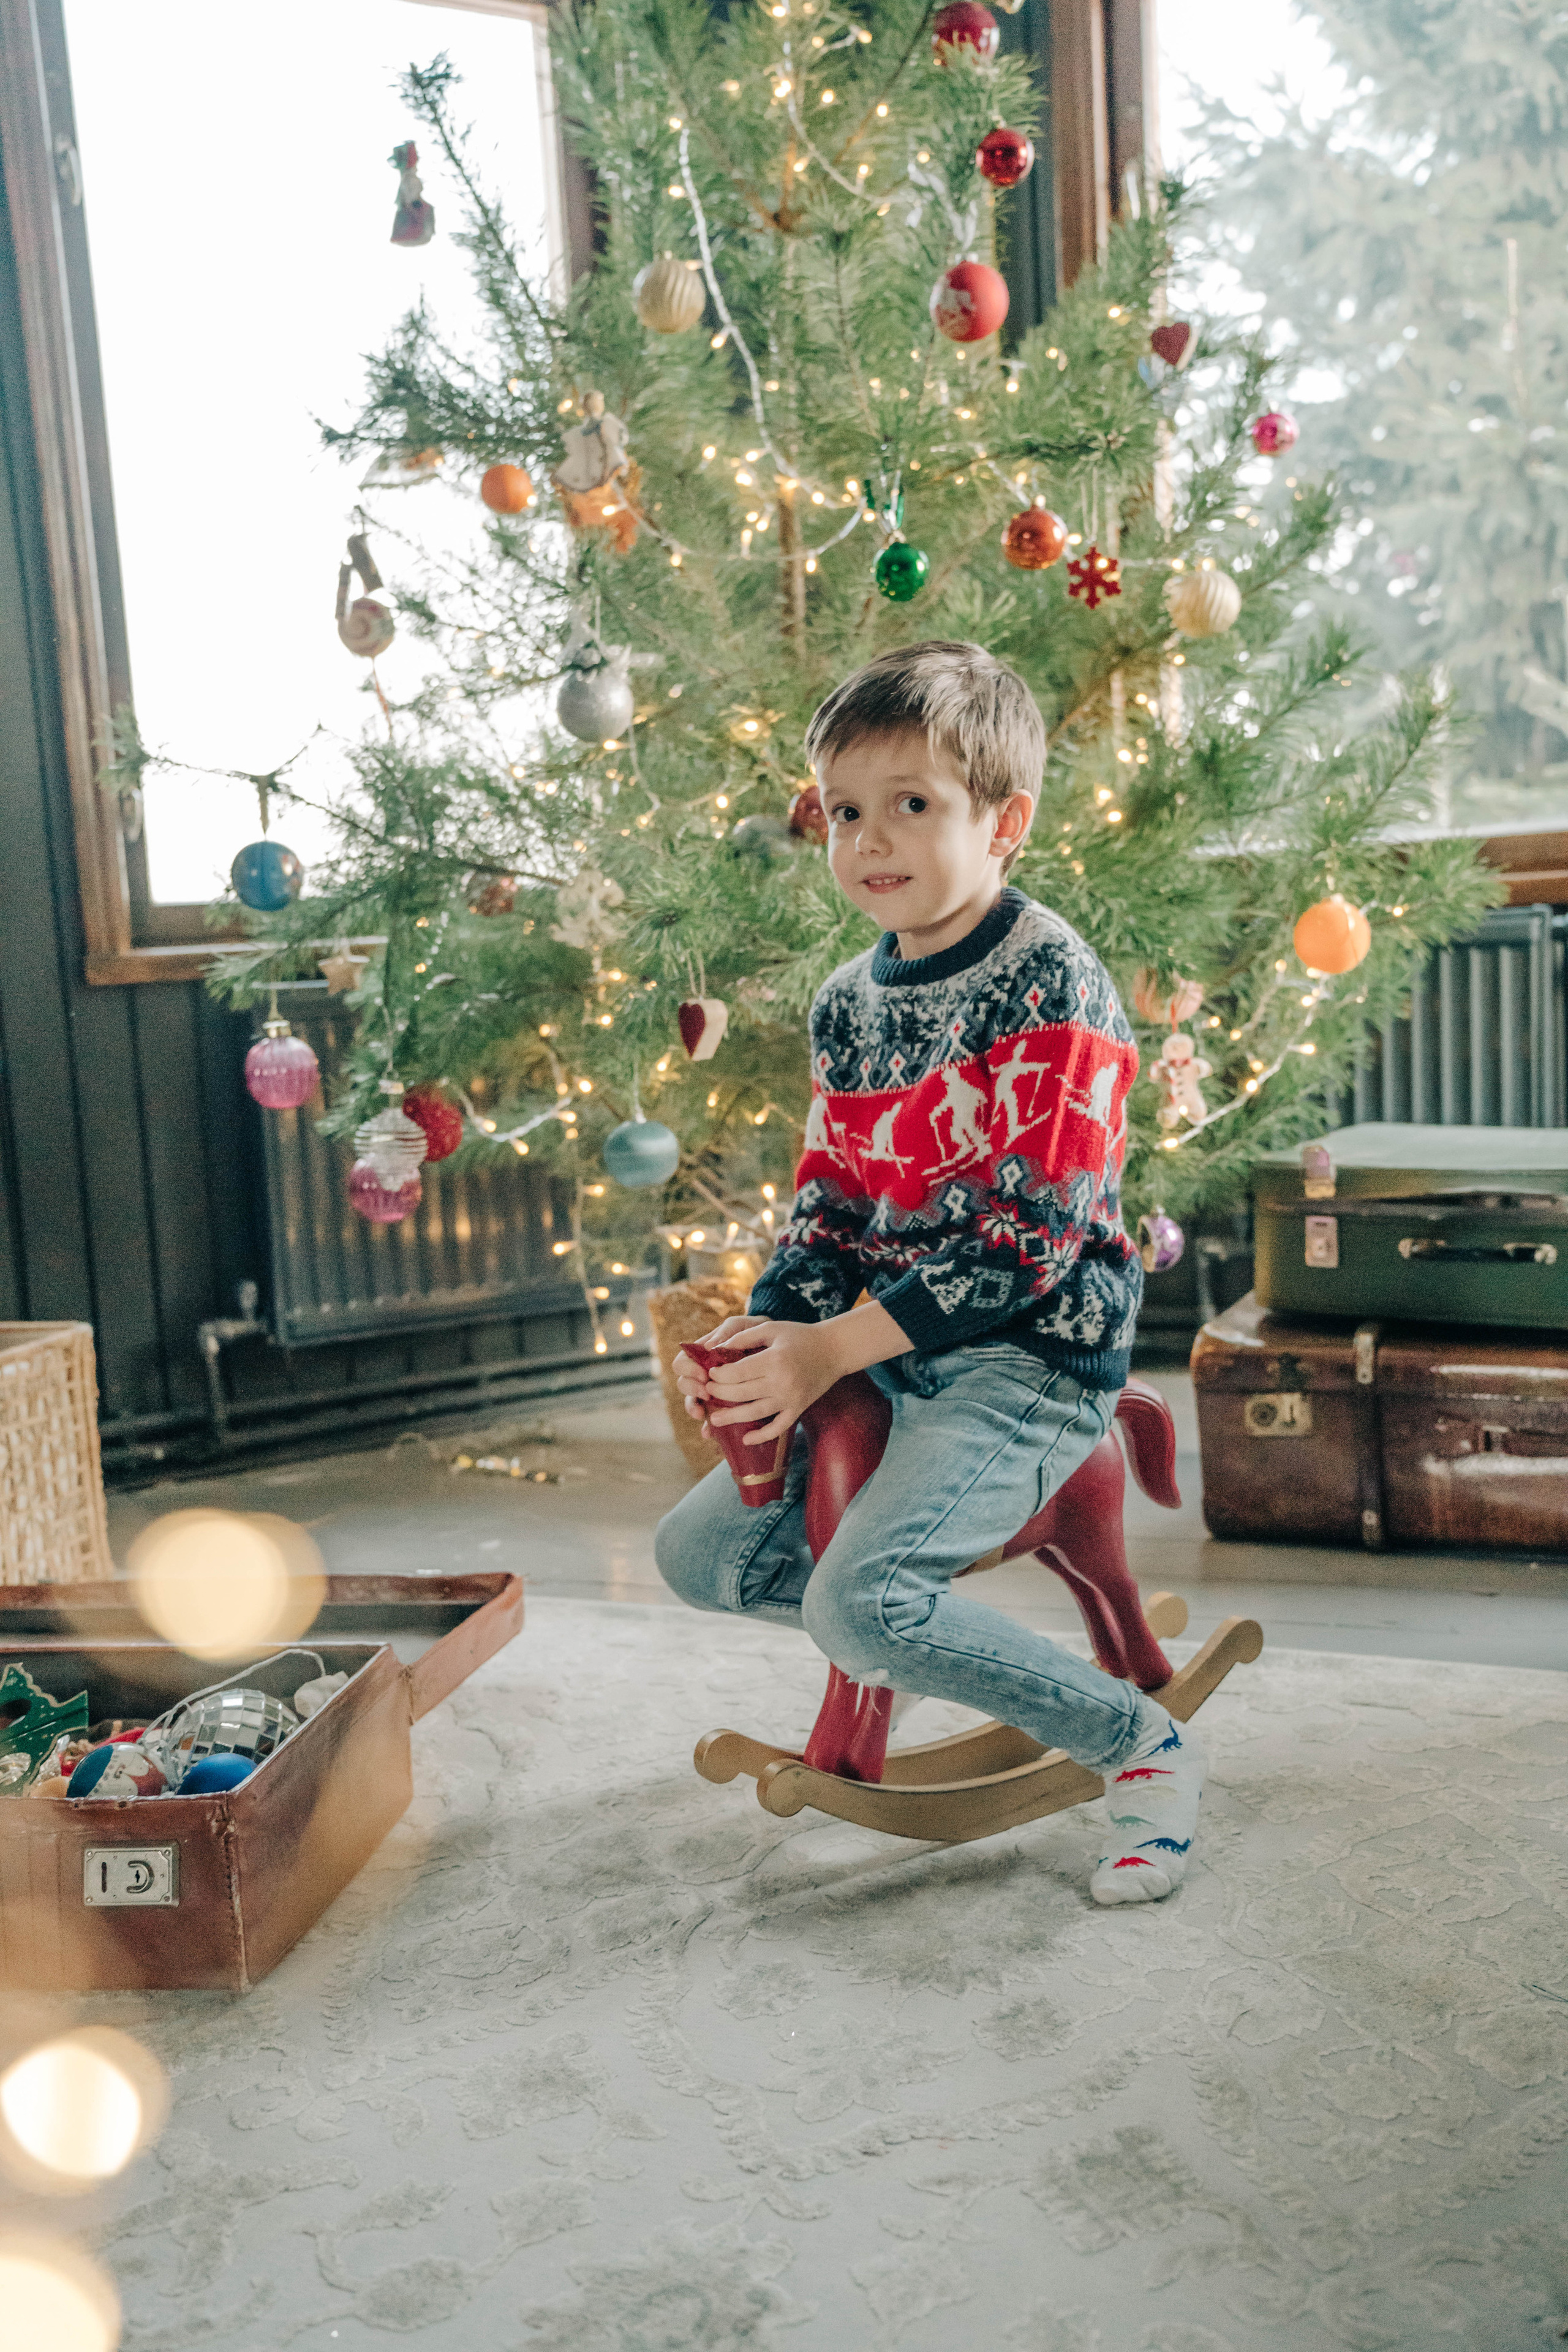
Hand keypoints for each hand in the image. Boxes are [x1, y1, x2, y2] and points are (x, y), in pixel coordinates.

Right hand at [672, 1315, 767, 1430]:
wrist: (786, 1350)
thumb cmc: (762, 1334)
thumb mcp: (747, 1326)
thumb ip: (729, 1331)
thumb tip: (709, 1348)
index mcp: (704, 1354)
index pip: (683, 1361)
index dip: (688, 1368)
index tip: (704, 1372)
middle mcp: (705, 1374)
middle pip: (684, 1384)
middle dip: (691, 1389)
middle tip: (707, 1392)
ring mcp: (713, 1391)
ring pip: (693, 1403)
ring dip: (694, 1409)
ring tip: (704, 1414)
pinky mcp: (726, 1406)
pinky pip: (710, 1421)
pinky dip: (707, 1428)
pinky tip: (709, 1433)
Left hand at [704, 1319, 847, 1445]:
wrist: (834, 1350)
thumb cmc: (800, 1336)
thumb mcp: (771, 1329)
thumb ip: (744, 1337)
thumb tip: (716, 1349)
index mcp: (773, 1360)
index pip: (737, 1373)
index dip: (719, 1375)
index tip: (710, 1373)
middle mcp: (781, 1382)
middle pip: (741, 1394)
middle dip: (720, 1394)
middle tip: (708, 1392)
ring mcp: (790, 1399)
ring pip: (755, 1413)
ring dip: (732, 1418)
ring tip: (714, 1420)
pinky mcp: (798, 1409)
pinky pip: (778, 1427)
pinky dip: (762, 1436)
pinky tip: (746, 1439)